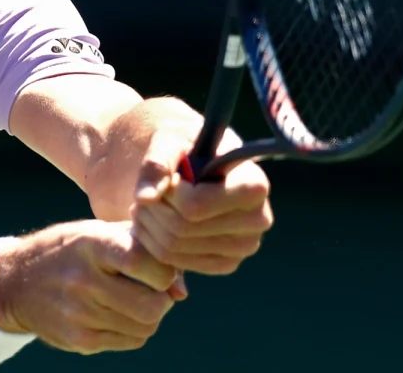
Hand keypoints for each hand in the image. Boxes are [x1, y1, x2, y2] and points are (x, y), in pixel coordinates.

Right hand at [0, 219, 184, 353]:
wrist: (15, 282)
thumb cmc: (68, 250)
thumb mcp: (96, 232)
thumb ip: (141, 248)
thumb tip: (181, 291)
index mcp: (90, 244)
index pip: (144, 260)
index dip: (162, 268)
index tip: (156, 267)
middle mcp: (83, 279)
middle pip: (152, 304)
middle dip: (162, 298)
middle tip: (151, 289)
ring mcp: (79, 314)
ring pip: (146, 326)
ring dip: (149, 315)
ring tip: (133, 299)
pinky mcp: (79, 340)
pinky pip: (130, 341)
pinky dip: (133, 329)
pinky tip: (117, 312)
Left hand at [131, 123, 273, 275]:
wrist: (193, 164)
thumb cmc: (185, 145)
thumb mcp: (169, 139)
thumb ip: (156, 162)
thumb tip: (145, 198)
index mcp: (253, 185)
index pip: (195, 205)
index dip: (169, 192)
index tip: (164, 177)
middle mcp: (258, 219)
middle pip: (182, 227)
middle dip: (153, 209)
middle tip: (144, 194)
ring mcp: (244, 246)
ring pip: (175, 247)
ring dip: (149, 225)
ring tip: (145, 205)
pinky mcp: (226, 263)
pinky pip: (177, 262)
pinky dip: (154, 243)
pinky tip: (153, 222)